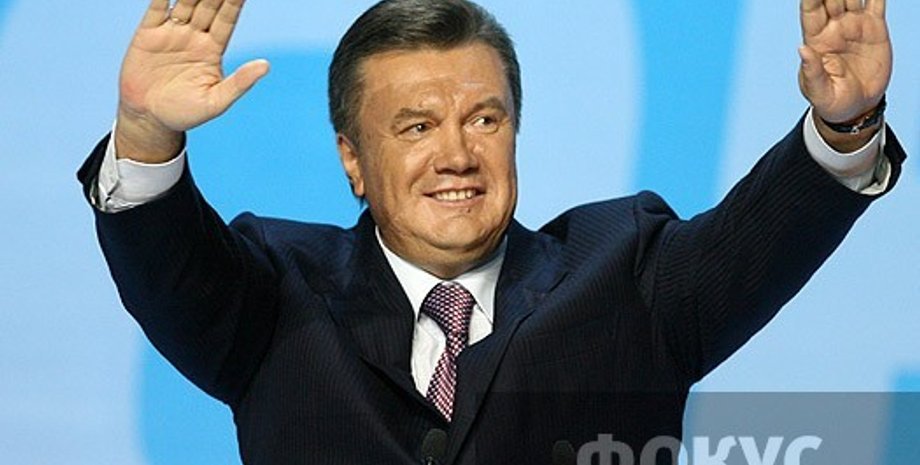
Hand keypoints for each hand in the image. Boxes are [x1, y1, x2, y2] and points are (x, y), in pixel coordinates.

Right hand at [115, 0, 269, 162]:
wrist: (149, 119)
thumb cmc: (185, 113)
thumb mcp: (216, 101)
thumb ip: (239, 83)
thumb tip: (266, 65)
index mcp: (212, 50)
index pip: (227, 18)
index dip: (235, 1)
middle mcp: (194, 36)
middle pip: (209, 5)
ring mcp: (172, 32)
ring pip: (185, 1)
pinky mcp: (148, 33)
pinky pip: (157, 7)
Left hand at [799, 0, 890, 126]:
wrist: (856, 107)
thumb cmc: (830, 100)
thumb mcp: (818, 91)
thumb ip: (811, 72)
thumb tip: (802, 49)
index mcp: (816, 40)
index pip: (811, 10)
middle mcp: (834, 27)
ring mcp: (854, 25)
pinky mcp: (875, 28)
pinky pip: (876, 2)